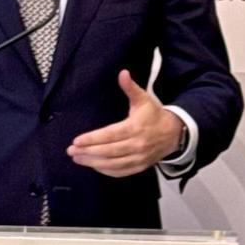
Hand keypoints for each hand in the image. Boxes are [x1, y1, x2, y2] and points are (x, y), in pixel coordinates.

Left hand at [66, 70, 183, 177]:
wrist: (174, 133)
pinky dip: (106, 170)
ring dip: (93, 163)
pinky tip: (93, 166)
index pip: (110, 135)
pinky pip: (121, 172)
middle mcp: (137, 145)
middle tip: (70, 151)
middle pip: (109, 151)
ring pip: (113, 164)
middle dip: (88, 152)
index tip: (76, 140)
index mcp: (135, 128)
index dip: (93, 139)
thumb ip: (130, 87)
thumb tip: (122, 72)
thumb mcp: (143, 99)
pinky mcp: (140, 167)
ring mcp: (139, 158)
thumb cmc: (153, 114)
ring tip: (77, 158)